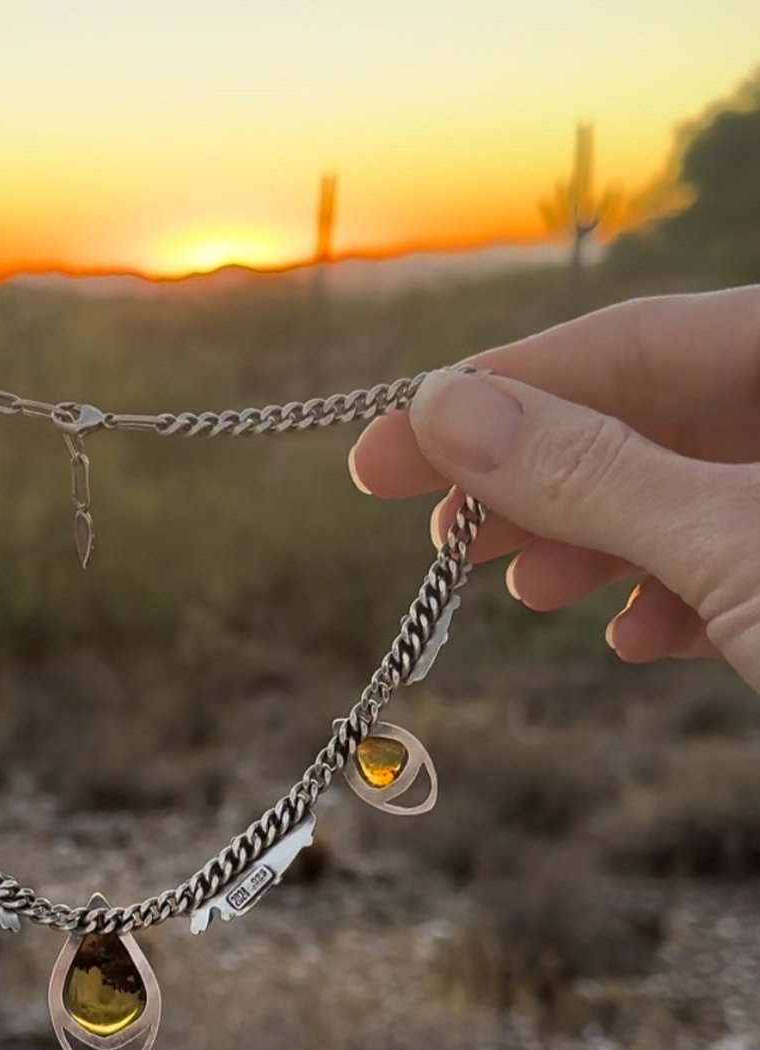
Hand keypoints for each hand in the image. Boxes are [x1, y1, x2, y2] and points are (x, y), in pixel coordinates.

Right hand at [348, 287, 759, 692]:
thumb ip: (593, 475)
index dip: (503, 387)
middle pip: (645, 422)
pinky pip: (729, 567)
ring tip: (524, 588)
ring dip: (589, 547)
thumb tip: (441, 410)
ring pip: (679, 499)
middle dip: (535, 481)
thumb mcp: (727, 541)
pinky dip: (667, 599)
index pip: (630, 343)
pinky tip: (630, 636)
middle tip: (435, 526)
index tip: (392, 436)